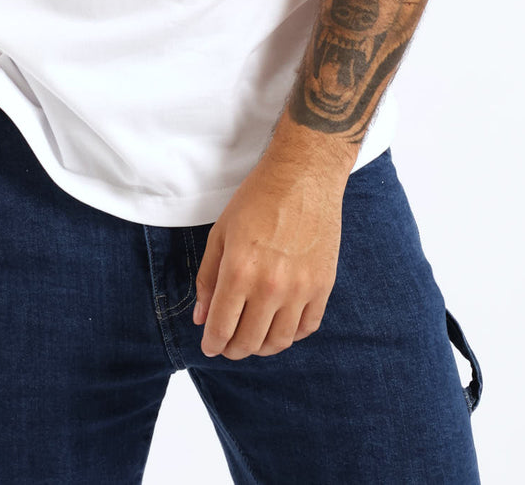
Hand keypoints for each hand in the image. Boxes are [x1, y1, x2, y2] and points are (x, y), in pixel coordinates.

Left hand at [192, 150, 347, 359]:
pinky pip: (307, 327)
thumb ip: (208, 278)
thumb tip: (201, 317)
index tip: (210, 345)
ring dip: (262, 347)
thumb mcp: (221, 232)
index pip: (221, 328)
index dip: (212, 343)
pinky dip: (291, 334)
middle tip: (228, 344)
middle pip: (249, 341)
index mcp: (239, 271)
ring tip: (253, 337)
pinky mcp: (323, 285)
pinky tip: (280, 324)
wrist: (304, 175)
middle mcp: (270, 286)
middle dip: (233, 349)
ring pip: (279, 341)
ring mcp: (300, 288)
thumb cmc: (258, 198)